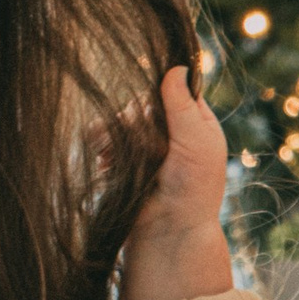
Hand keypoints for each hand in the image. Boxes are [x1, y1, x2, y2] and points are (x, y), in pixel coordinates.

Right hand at [120, 67, 234, 299]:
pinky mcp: (123, 160)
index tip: (151, 111)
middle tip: (139, 141)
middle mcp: (170, 130)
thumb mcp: (196, 142)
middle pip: (141, 103)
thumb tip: (176, 66)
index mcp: (195, 122)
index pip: (171, 89)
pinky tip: (106, 164)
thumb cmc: (193, 189)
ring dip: (114, 133)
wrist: (169, 233)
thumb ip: (183, 106)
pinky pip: (104, 139)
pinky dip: (102, 147)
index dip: (158, 96)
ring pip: (119, 120)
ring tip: (111, 154)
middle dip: (134, 120)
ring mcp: (145, 146)